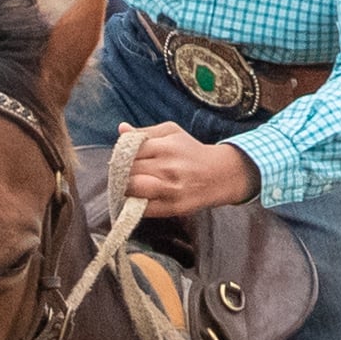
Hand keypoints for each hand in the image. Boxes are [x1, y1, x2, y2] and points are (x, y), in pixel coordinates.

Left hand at [115, 122, 258, 217]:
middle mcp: (168, 168)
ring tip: (128, 188)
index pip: (129, 151)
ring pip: (133, 190)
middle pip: (128, 171)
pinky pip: (143, 209)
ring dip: (125, 190)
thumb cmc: (191, 151)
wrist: (220, 174)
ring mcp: (171, 189)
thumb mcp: (171, 133)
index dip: (120, 156)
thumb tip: (121, 129)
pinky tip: (136, 200)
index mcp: (166, 146)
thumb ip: (145, 132)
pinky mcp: (173, 208)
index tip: (120, 161)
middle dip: (120, 174)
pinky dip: (134, 205)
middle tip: (121, 175)